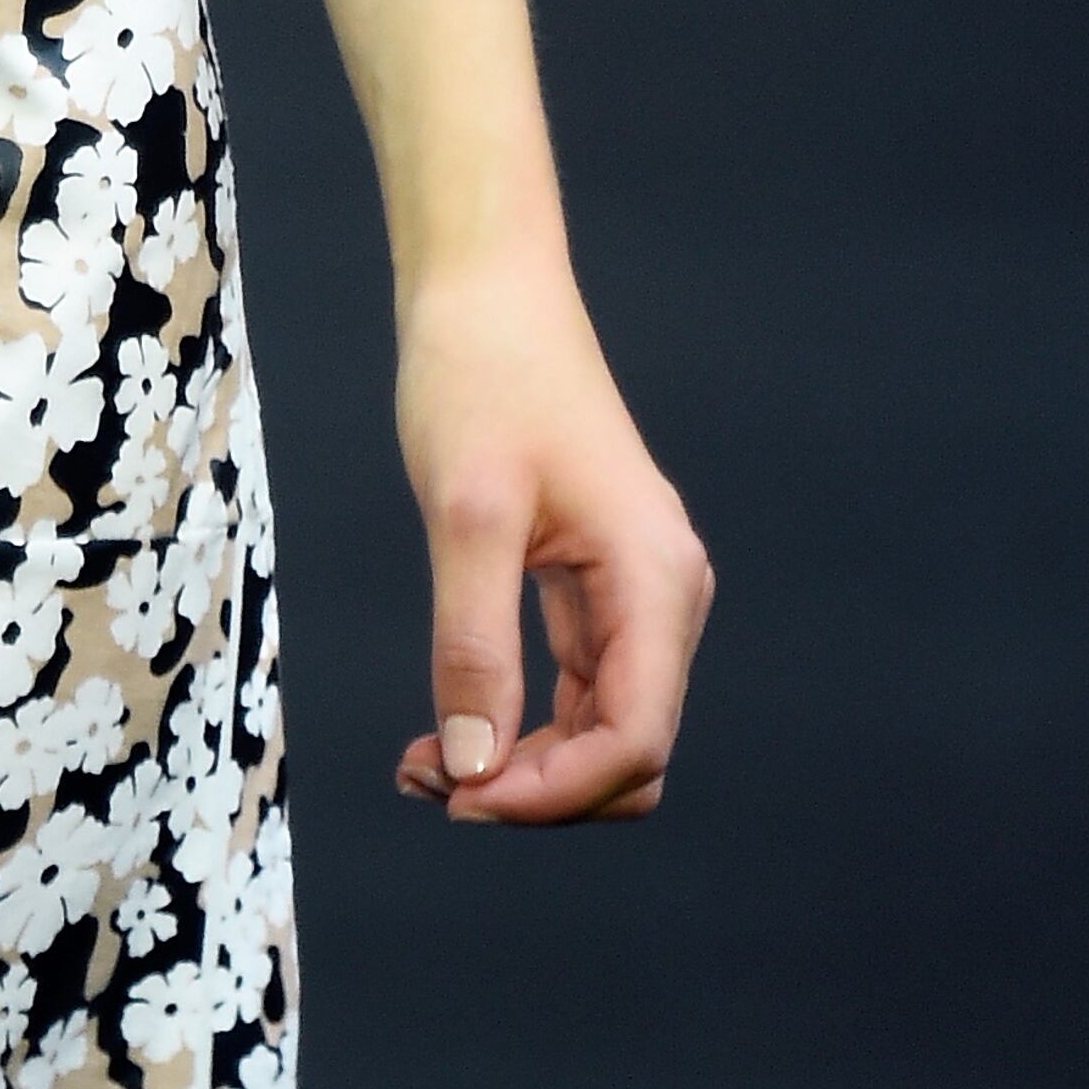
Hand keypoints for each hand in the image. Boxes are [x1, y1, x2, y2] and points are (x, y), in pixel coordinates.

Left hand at [391, 257, 710, 823]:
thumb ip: (473, 645)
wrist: (487, 291)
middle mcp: (665, 598)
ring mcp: (636, 595)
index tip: (458, 797)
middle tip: (427, 786)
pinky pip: (578, 691)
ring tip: (423, 768)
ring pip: (603, 732)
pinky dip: (520, 725)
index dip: (552, 794)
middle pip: (628, 755)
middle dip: (536, 791)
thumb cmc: (480, 377)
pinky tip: (448, 733)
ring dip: (524, 768)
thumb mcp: (466, 515)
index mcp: (656, 580)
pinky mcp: (597, 588)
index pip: (634, 742)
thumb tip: (472, 768)